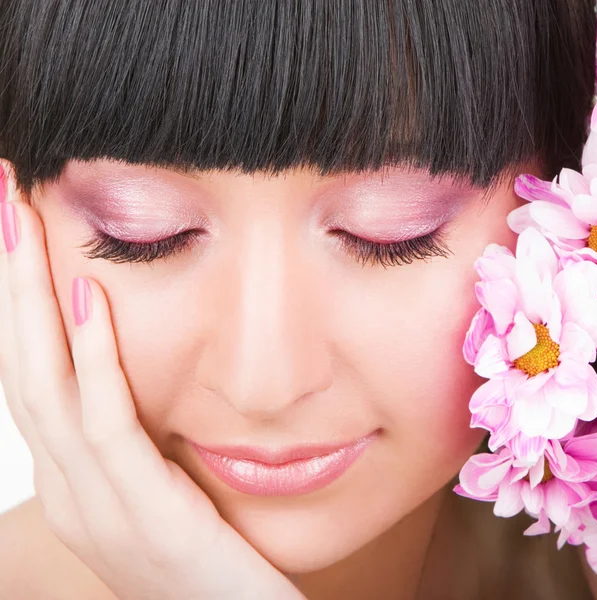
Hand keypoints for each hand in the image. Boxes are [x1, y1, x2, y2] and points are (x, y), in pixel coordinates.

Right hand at [0, 166, 305, 599]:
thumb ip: (142, 437)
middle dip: (6, 274)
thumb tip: (136, 373)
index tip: (16, 225)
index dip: (15, 297)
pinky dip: (91, 356)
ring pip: (44, 381)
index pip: (31, 370)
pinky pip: (104, 421)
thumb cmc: (209, 558)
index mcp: (75, 475)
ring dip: (29, 295)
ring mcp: (95, 502)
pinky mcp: (140, 512)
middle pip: (21, 361)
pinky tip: (89, 297)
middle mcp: (69, 485)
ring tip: (19, 216)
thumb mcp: (163, 488)